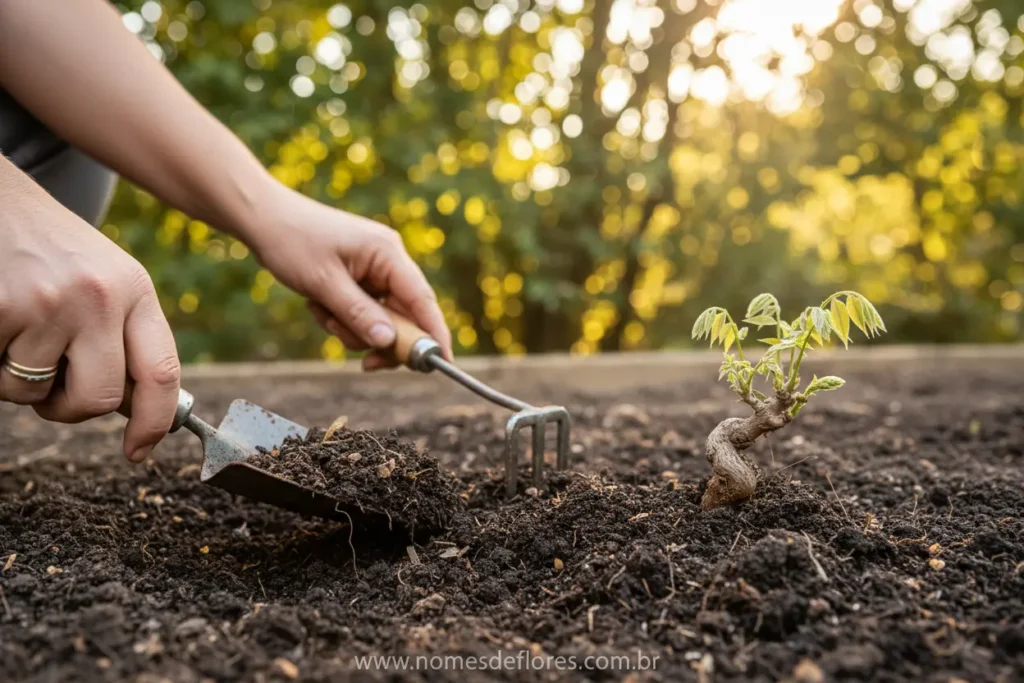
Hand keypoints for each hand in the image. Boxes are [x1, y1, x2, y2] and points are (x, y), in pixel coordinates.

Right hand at [0, 162, 179, 461]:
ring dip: (17, 378)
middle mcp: (99, 295)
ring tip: (14, 328)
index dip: (154, 422)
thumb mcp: (102, 280)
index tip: (140, 451)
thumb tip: (133, 408)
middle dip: (70, 408)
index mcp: (135, 289)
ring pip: (34, 391)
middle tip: (50, 387)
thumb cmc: (46, 249)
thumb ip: (121, 336)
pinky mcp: (1, 307)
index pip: (162, 372)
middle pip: (100, 399)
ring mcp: (48, 301)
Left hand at [243, 185, 451, 370]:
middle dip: (380, 339)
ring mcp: (374, 270)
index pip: (422, 300)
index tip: (442, 362)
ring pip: (382, 319)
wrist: (263, 218)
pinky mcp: (360, 278)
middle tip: (364, 363)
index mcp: (387, 253)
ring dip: (353, 329)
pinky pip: (364, 312)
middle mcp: (388, 261)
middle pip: (405, 316)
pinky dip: (343, 319)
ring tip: (322, 314)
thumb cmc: (292, 242)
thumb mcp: (324, 284)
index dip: (434, 333)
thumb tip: (389, 343)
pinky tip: (319, 307)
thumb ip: (358, 315)